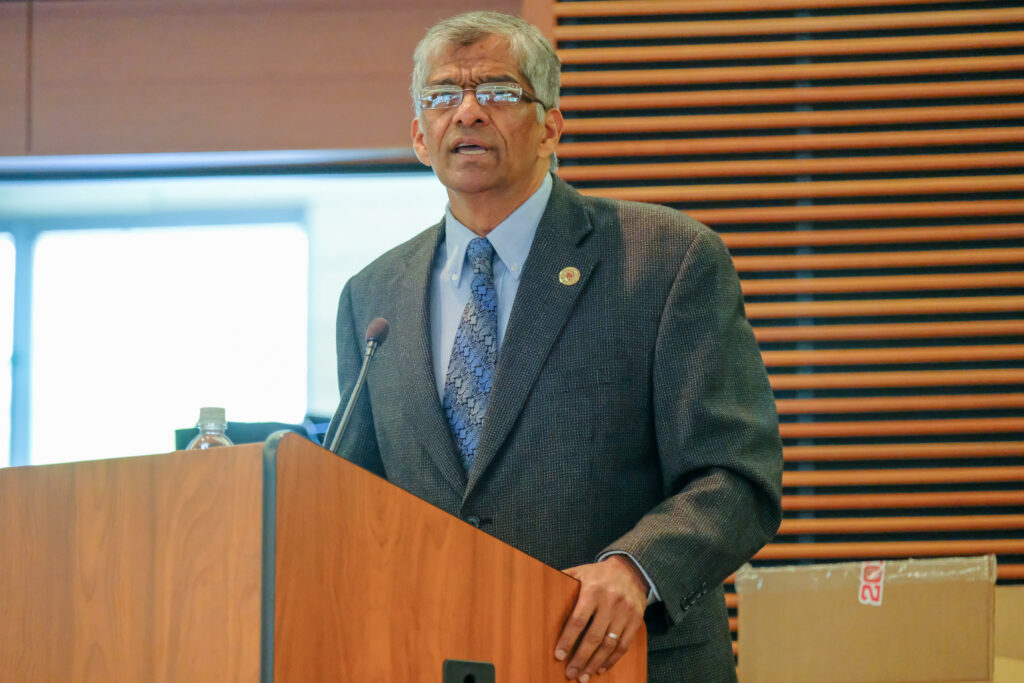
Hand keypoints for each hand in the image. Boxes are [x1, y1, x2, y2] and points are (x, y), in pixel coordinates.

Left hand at [555, 555, 647, 680]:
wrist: (630, 570)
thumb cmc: (598, 574)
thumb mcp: (580, 572)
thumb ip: (562, 581)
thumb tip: (536, 589)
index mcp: (593, 590)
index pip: (578, 620)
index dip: (568, 640)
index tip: (559, 655)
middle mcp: (611, 602)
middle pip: (594, 637)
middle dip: (581, 658)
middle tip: (571, 673)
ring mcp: (625, 612)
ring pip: (609, 644)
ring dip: (595, 663)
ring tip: (584, 676)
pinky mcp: (636, 620)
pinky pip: (624, 645)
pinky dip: (612, 660)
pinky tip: (601, 668)